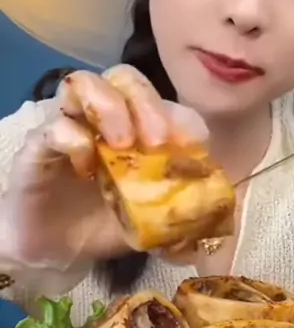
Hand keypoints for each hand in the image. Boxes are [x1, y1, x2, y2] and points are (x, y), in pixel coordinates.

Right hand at [0, 65, 206, 289]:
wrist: (60, 250)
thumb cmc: (109, 225)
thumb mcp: (156, 224)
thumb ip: (185, 215)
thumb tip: (219, 216)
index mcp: (141, 130)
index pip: (168, 105)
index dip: (184, 121)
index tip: (194, 148)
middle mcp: (106, 118)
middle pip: (127, 78)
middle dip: (148, 104)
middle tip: (157, 143)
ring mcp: (72, 125)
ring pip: (85, 83)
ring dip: (110, 107)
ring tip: (121, 145)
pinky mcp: (39, 145)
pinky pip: (54, 124)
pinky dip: (73, 138)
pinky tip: (86, 167)